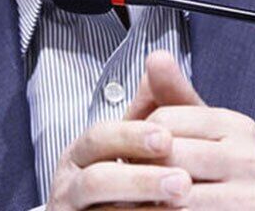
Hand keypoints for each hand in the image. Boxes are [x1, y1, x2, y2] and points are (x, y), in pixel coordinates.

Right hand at [44, 118, 192, 209]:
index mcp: (84, 154)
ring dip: (142, 208)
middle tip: (183, 181)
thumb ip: (153, 106)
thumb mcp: (142, 142)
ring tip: (181, 204)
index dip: (131, 136)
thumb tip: (159, 58)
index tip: (167, 138)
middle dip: (140, 179)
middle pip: (96, 180)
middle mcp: (72, 186)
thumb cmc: (131, 181)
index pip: (100, 138)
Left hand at [124, 51, 254, 209]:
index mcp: (237, 126)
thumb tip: (156, 57)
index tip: (134, 153)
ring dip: (145, 199)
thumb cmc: (221, 173)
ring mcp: (248, 196)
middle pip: (167, 156)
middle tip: (127, 180)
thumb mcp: (200, 131)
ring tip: (134, 200)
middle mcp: (248, 158)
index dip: (139, 137)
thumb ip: (174, 96)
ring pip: (173, 195)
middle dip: (139, 170)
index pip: (164, 119)